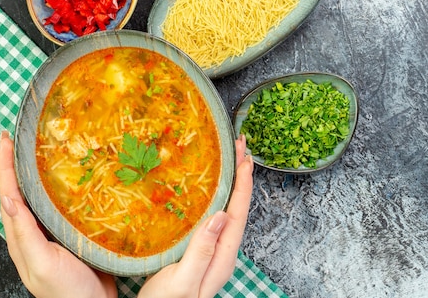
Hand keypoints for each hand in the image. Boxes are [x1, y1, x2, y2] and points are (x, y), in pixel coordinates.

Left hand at [0, 130, 117, 297]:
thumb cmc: (65, 291)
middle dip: (19, 162)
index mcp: (22, 235)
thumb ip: (24, 233)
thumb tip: (9, 197)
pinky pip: (68, 205)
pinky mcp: (76, 233)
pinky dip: (68, 187)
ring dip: (42, 171)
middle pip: (23, 189)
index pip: (9, 192)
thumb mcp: (40, 263)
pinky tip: (79, 177)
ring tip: (48, 148)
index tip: (6, 138)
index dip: (5, 165)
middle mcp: (36, 230)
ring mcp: (55, 232)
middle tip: (25, 136)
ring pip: (45, 195)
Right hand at [138, 133, 253, 297]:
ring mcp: (210, 251)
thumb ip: (201, 252)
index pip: (238, 213)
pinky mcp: (196, 251)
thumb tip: (220, 216)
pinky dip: (214, 196)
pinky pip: (211, 216)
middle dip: (241, 175)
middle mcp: (221, 252)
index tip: (244, 156)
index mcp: (223, 257)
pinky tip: (207, 188)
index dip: (243, 183)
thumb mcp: (182, 282)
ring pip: (225, 210)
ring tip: (230, 159)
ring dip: (230, 183)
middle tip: (240, 146)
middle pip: (236, 207)